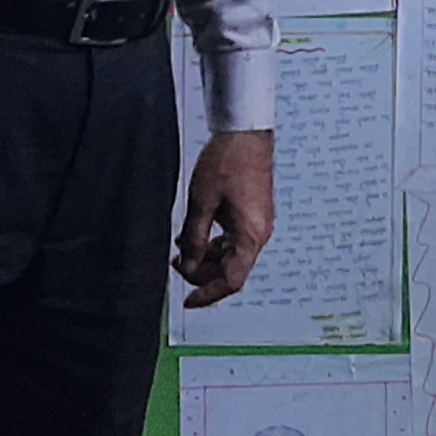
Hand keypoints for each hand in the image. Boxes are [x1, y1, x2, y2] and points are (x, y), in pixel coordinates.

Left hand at [175, 129, 276, 305]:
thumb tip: (188, 266)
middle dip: (202, 273)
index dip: (208, 294)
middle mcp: (259, 234)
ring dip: (206, 258)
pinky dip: (215, 243)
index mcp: (250, 236)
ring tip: (181, 249)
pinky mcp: (254, 214)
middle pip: (231, 271)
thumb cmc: (227, 162)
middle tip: (176, 265)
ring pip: (232, 256)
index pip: (231, 281)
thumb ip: (194, 239)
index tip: (187, 302)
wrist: (246, 133)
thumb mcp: (201, 203)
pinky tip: (195, 235)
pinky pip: (235, 240)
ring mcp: (259, 224)